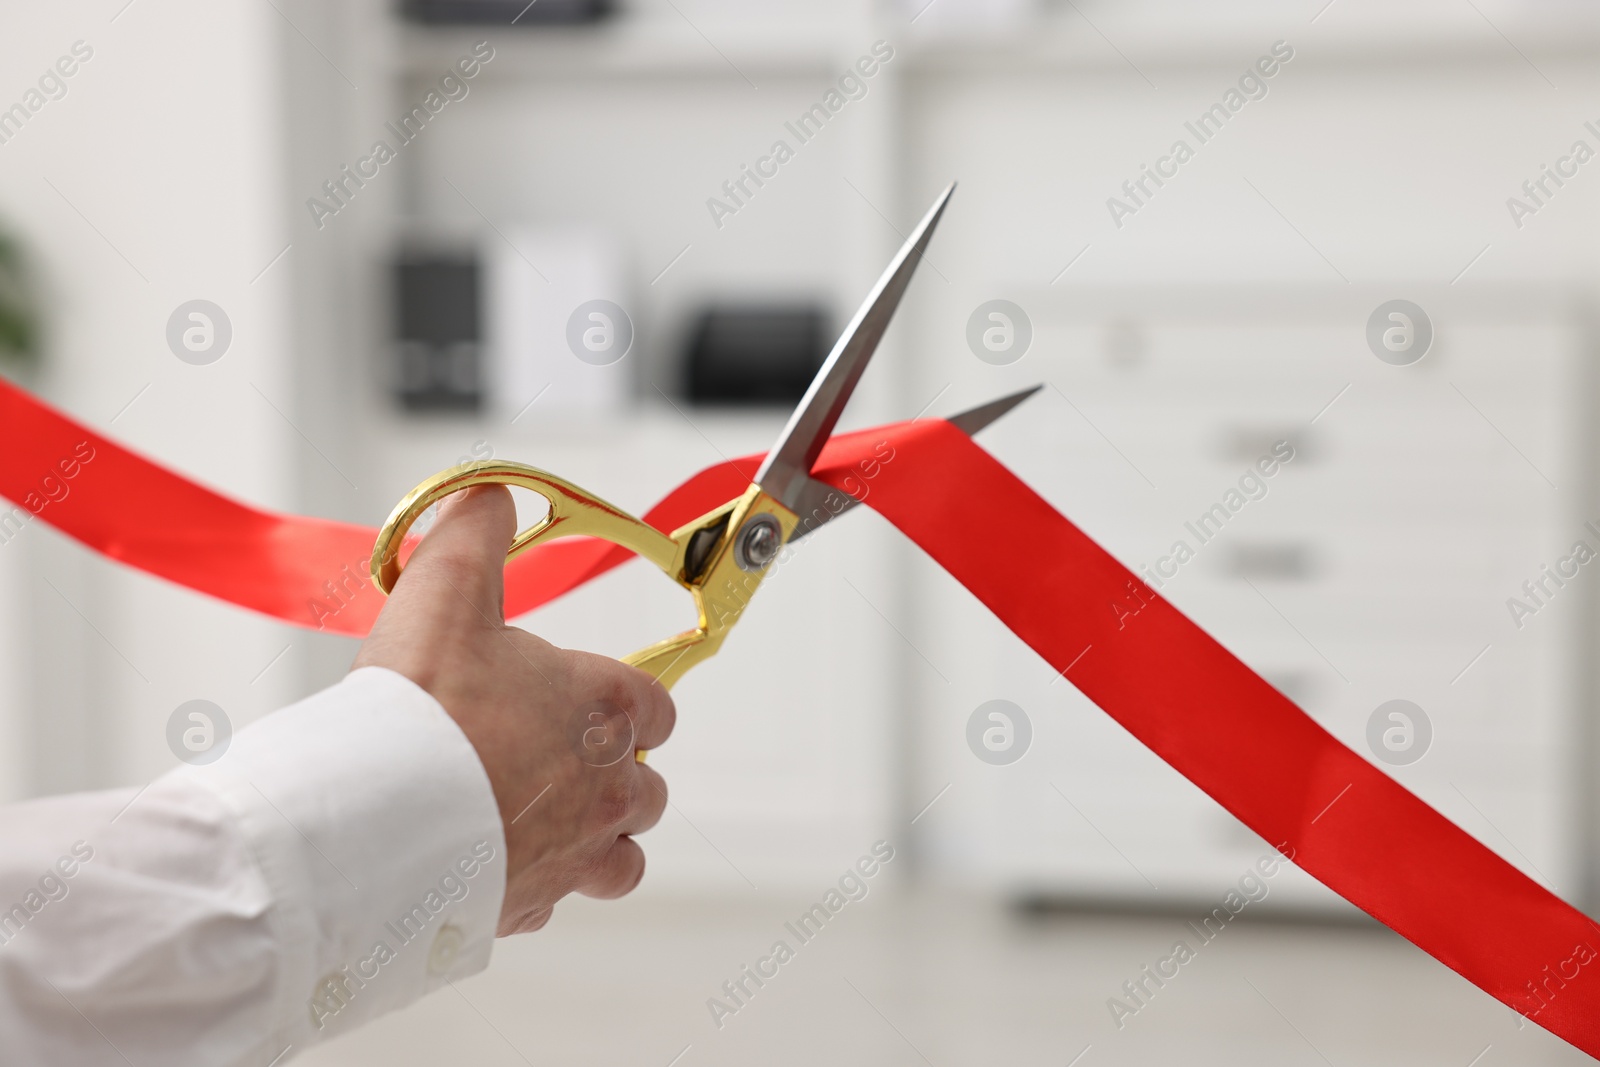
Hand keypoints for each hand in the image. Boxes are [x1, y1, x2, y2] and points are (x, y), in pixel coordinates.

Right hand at [353, 485, 674, 934]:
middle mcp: (606, 788)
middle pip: (647, 790)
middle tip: (548, 759)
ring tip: (537, 819)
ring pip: (620, 860)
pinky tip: (486, 862)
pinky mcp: (528, 906)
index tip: (585, 698)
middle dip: (613, 778)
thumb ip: (473, 534)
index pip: (658, 709)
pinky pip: (553, 902)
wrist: (373, 821)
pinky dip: (531, 886)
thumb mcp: (447, 590)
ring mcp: (574, 855)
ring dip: (593, 842)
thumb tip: (489, 494)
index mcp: (605, 710)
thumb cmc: (422, 709)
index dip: (626, 703)